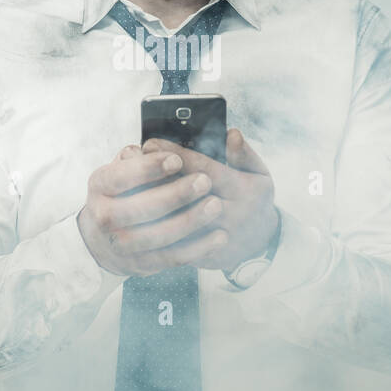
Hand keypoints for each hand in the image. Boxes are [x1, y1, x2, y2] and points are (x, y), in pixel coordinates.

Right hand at [77, 143, 229, 276]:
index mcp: (100, 185)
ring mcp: (120, 245)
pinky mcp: (140, 265)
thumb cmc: (120, 193)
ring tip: (215, 205)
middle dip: (176, 194)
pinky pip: (171, 258)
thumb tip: (149, 149)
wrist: (102, 238)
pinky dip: (197, 248)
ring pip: (158, 236)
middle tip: (204, 181)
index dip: (149, 168)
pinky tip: (218, 236)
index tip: (176, 159)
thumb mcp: (120, 169)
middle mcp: (104, 217)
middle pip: (142, 208)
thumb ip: (136, 158)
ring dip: (190, 221)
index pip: (121, 176)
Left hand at [141, 128, 277, 273]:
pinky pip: (177, 244)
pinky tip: (138, 214)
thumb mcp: (258, 173)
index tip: (150, 143)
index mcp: (244, 190)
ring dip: (152, 204)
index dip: (176, 155)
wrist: (260, 244)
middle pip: (187, 195)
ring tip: (129, 187)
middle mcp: (233, 215)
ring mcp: (219, 238)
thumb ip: (243, 154)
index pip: (205, 168)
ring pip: (178, 221)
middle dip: (157, 177)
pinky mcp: (207, 257)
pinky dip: (157, 229)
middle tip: (132, 162)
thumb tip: (230, 133)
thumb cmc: (254, 199)